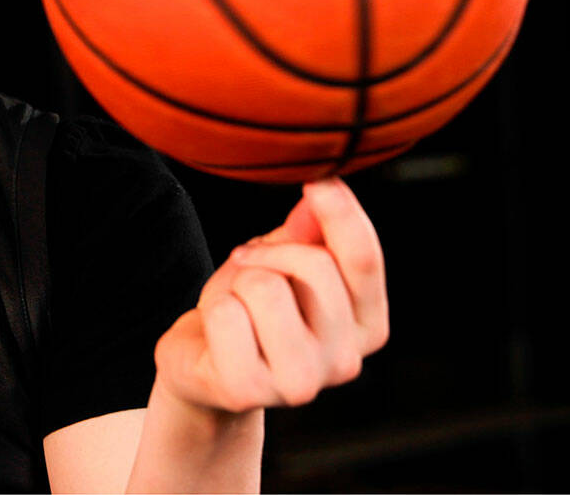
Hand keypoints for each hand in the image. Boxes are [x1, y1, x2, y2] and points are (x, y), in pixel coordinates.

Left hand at [153, 177, 388, 412]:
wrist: (202, 365)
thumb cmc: (250, 308)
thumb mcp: (282, 261)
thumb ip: (309, 231)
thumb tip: (325, 185)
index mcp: (367, 324)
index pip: (364, 258)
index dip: (342, 211)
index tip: (319, 179)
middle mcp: (346, 360)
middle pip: (314, 265)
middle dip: (269, 252)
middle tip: (248, 265)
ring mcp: (301, 382)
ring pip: (266, 287)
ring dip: (238, 282)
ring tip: (236, 305)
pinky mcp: (250, 391)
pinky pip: (226, 313)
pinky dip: (212, 310)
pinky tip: (218, 333)